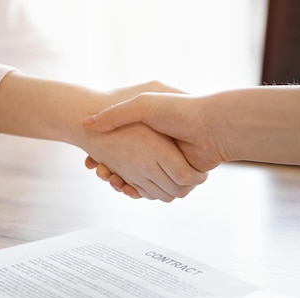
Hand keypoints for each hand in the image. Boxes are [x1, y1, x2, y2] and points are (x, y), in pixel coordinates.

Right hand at [83, 83, 207, 200]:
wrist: (212, 125)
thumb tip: (87, 124)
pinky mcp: (179, 175)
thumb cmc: (179, 110)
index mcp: (147, 131)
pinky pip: (156, 189)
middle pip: (125, 164)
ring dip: (123, 181)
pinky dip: (140, 190)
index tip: (92, 156)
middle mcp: (157, 147)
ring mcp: (168, 162)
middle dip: (109, 168)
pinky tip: (125, 185)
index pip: (118, 146)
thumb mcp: (143, 104)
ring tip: (110, 177)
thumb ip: (116, 114)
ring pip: (138, 179)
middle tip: (98, 169)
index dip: (104, 153)